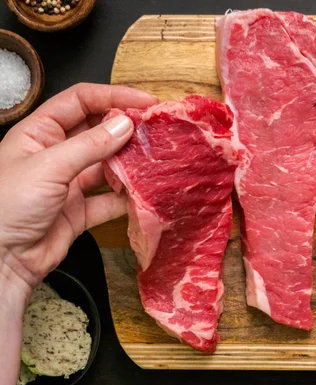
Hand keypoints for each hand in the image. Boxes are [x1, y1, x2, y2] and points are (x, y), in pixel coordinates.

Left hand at [0, 83, 157, 288]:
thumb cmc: (7, 206)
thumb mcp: (49, 167)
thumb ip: (90, 145)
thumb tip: (125, 124)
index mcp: (38, 133)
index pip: (80, 101)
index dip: (113, 96)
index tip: (144, 101)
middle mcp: (55, 154)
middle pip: (97, 131)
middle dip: (125, 129)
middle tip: (154, 130)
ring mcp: (69, 183)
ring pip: (107, 165)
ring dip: (129, 162)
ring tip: (154, 159)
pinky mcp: (80, 211)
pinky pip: (109, 199)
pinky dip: (126, 198)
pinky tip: (142, 193)